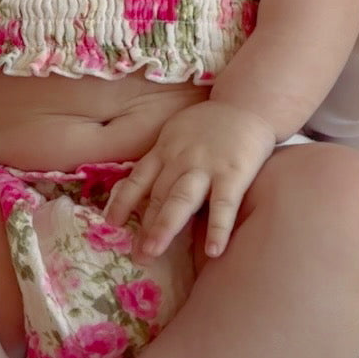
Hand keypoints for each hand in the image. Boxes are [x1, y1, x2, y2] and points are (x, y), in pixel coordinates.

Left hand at [105, 102, 275, 258]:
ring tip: (153, 251)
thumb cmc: (211, 124)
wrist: (248, 103)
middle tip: (136, 255)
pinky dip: (218, 227)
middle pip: (158, 195)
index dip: (123, 201)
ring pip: (181, 199)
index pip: (139, 178)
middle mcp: (180, 160)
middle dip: (145, 225)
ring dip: (165, 226)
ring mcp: (207, 167)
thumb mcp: (177, 132)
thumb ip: (163, 156)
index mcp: (165, 150)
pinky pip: (224, 204)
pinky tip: (214, 251)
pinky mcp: (234, 173)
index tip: (110, 223)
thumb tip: (145, 187)